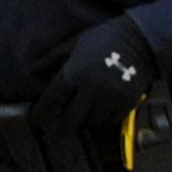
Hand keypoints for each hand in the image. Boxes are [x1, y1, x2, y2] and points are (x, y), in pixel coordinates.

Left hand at [29, 15, 153, 140]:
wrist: (138, 40)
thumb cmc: (102, 38)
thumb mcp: (72, 44)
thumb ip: (51, 59)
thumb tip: (33, 71)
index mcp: (74, 74)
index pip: (52, 99)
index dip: (42, 112)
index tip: (37, 119)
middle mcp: (90, 89)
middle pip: (72, 117)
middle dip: (62, 127)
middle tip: (57, 132)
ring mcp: (110, 98)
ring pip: (93, 121)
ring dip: (84, 122)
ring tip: (80, 120)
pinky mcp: (127, 103)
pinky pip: (111, 120)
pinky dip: (104, 120)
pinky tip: (99, 115)